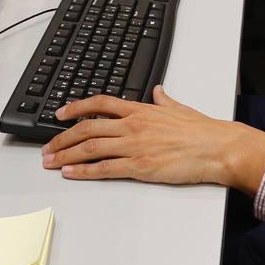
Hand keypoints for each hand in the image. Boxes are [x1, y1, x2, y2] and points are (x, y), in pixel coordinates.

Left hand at [41, 87, 264, 194]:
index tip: (60, 113)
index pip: (100, 103)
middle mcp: (133, 125)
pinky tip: (71, 173)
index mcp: (141, 110)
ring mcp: (135, 146)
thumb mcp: (179, 108)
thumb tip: (159, 91)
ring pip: (91, 147)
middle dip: (63, 137)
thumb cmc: (202, 130)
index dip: (76, 107)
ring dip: (67, 155)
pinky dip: (84, 171)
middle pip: (88, 127)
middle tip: (47, 146)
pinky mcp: (140, 166)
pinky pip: (105, 168)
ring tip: (50, 161)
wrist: (217, 147)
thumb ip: (164, 100)